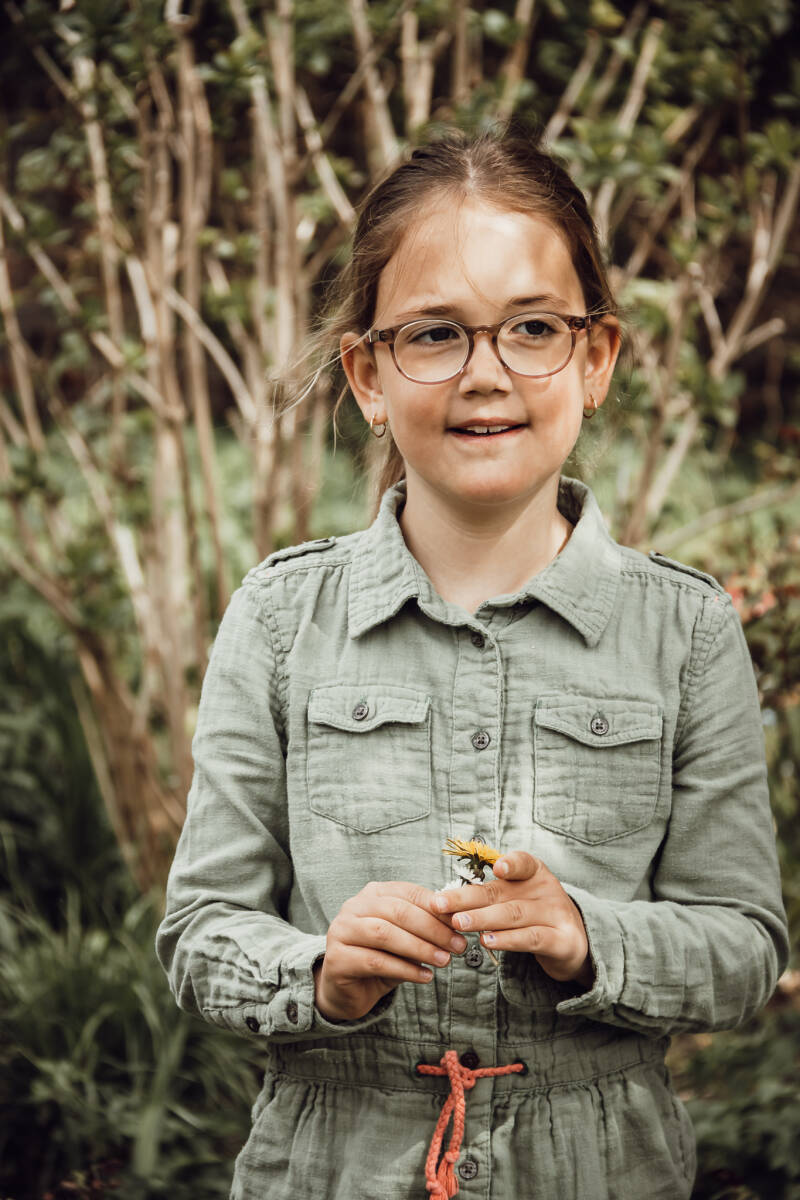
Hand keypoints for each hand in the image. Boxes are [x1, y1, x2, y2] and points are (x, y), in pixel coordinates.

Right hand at [314, 881, 467, 1021]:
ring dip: (419, 948)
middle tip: (457, 946)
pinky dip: (404, 969)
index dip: (437, 908)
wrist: (347, 990)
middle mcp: (353, 907)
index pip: (409, 893)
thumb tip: (457, 924)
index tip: (461, 924)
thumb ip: (424, 928)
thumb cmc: (381, 958)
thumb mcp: (405, 939)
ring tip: (444, 961)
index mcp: (373, 894)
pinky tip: (424, 976)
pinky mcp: (336, 959)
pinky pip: (375, 961)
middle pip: (397, 911)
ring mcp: (341, 931)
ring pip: (384, 934)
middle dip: (432, 928)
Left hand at [430, 851, 592, 987]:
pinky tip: (487, 941)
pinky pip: (531, 939)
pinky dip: (508, 940)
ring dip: (482, 919)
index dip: (510, 863)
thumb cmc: (534, 913)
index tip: (495, 868)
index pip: (523, 862)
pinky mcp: (562, 941)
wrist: (573, 942)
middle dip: (467, 898)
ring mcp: (556, 915)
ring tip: (458, 922)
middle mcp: (547, 890)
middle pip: (503, 893)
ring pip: (514, 915)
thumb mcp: (517, 896)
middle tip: (440, 904)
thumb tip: (447, 898)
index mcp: (534, 873)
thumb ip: (490, 894)